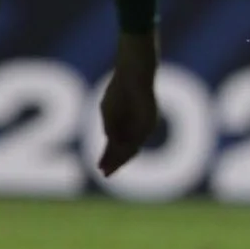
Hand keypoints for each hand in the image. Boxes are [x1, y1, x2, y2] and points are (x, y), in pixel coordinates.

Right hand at [97, 30, 160, 176]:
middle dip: (114, 162)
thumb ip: (110, 128)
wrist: (134, 74)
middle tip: (105, 174)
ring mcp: (144, 125)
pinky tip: (116, 156)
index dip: (108, 156)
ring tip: (109, 170)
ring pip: (132, 147)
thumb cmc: (119, 88)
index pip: (117, 144)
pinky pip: (137, 139)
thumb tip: (110, 144)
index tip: (99, 168)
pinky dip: (126, 148)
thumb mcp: (108, 111)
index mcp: (125, 122)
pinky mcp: (150, 122)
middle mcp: (136, 127)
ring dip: (119, 159)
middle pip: (125, 149)